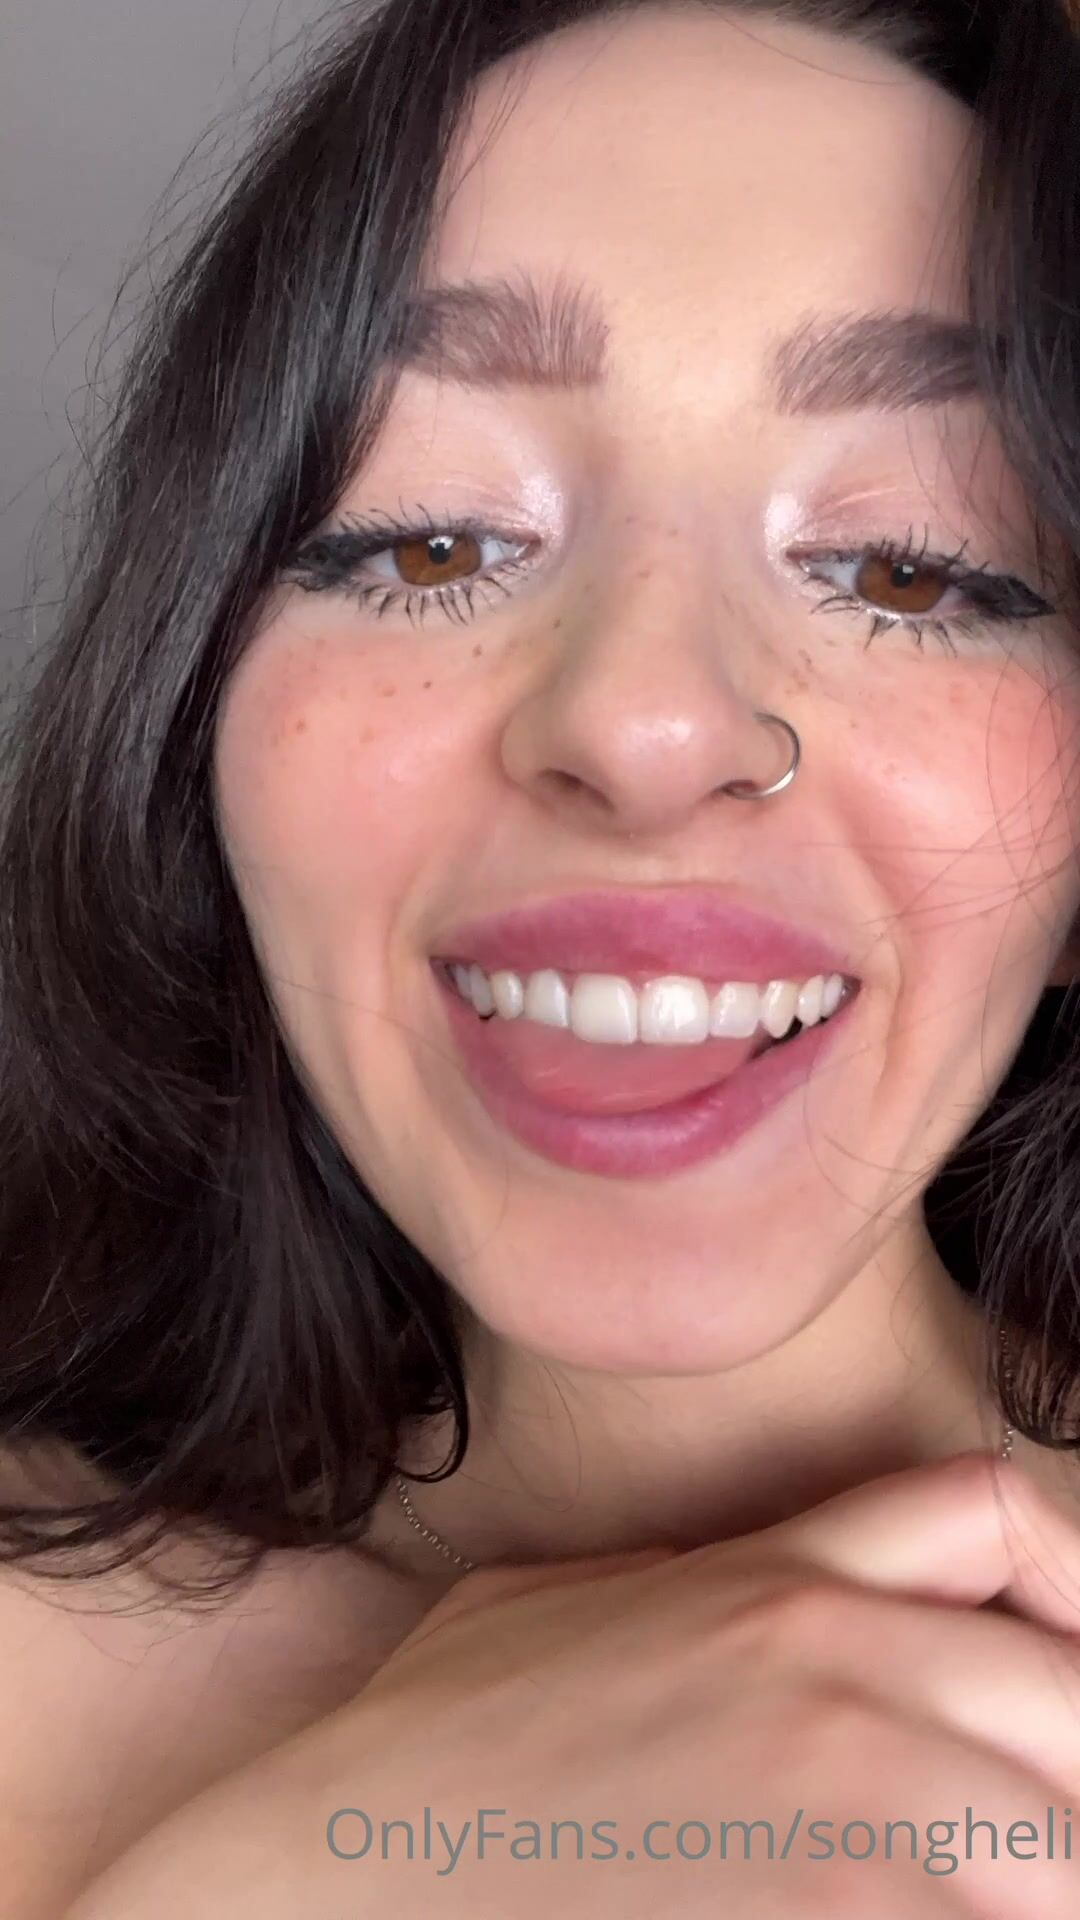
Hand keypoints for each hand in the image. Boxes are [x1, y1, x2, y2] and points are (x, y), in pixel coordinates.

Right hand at [67, 1451, 1079, 1917]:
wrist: (332, 1877)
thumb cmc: (427, 1763)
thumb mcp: (561, 1608)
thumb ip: (698, 1581)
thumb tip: (790, 1598)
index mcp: (774, 1578)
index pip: (996, 1516)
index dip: (1067, 1592)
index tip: (1058, 1686)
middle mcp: (837, 1670)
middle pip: (1071, 1711)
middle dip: (1067, 1797)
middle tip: (1014, 1860)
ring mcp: (850, 1812)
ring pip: (1064, 1849)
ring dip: (1033, 1884)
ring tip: (960, 1903)